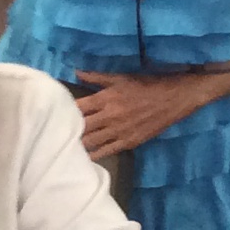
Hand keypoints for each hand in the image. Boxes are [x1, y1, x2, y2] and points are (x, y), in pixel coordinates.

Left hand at [70, 70, 203, 156]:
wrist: (174, 99)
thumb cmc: (147, 85)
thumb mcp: (121, 77)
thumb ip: (97, 77)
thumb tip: (76, 72)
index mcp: (106, 98)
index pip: (78, 108)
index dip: (65, 111)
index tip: (55, 113)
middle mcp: (110, 116)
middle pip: (81, 127)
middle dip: (68, 130)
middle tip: (57, 133)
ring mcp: (119, 131)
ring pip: (91, 142)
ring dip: (79, 144)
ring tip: (66, 146)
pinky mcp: (129, 142)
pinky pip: (106, 151)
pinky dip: (94, 155)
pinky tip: (84, 157)